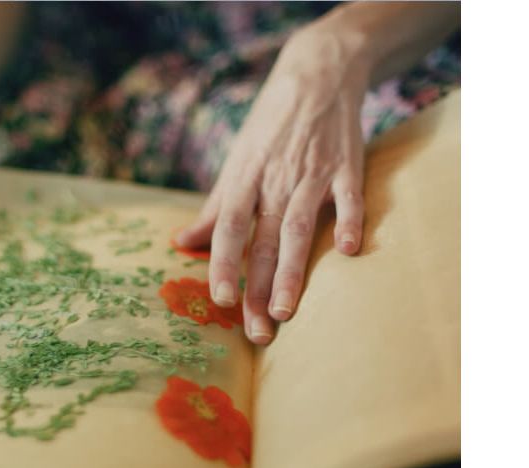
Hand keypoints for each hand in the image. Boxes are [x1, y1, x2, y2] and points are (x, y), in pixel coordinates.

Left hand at [174, 34, 370, 344]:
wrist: (316, 74)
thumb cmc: (270, 127)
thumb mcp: (237, 162)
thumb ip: (214, 208)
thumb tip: (180, 244)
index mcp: (244, 179)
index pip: (230, 227)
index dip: (224, 263)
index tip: (220, 300)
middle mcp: (274, 180)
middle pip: (263, 239)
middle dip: (257, 286)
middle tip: (256, 331)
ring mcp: (311, 173)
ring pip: (298, 227)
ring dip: (291, 271)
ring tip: (285, 311)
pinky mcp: (346, 166)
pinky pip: (348, 197)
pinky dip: (348, 220)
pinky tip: (347, 251)